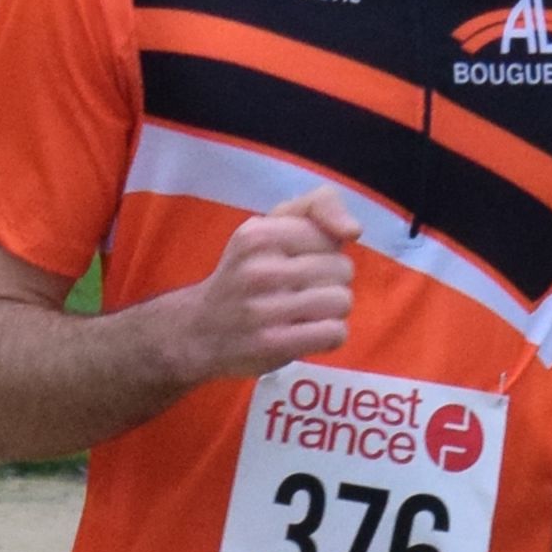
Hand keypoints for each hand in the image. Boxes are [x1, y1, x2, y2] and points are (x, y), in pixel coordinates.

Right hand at [173, 199, 356, 385]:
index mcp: (258, 234)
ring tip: (305, 313)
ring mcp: (264, 309)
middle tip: (300, 291)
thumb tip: (353, 230)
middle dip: (330, 281)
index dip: (324, 251)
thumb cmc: (244, 274)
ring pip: (342, 301)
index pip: (331, 236)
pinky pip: (335, 332)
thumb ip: (316, 207)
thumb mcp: (268, 226)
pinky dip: (328, 335)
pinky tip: (306, 333)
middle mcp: (258, 269)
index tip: (299, 261)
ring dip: (331, 310)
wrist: (198, 330)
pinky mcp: (273, 344)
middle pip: (342, 269)